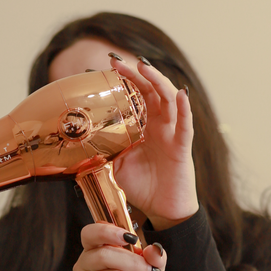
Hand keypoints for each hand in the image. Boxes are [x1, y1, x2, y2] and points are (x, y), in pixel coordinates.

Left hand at [109, 56, 197, 229]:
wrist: (160, 209)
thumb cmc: (142, 186)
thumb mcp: (116, 165)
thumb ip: (106, 150)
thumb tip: (84, 139)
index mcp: (143, 128)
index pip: (134, 98)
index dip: (124, 82)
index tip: (105, 68)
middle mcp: (158, 126)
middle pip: (150, 92)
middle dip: (135, 75)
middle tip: (117, 61)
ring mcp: (171, 134)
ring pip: (168, 101)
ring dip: (157, 82)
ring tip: (144, 67)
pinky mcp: (182, 148)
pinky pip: (185, 126)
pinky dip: (184, 110)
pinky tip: (180, 94)